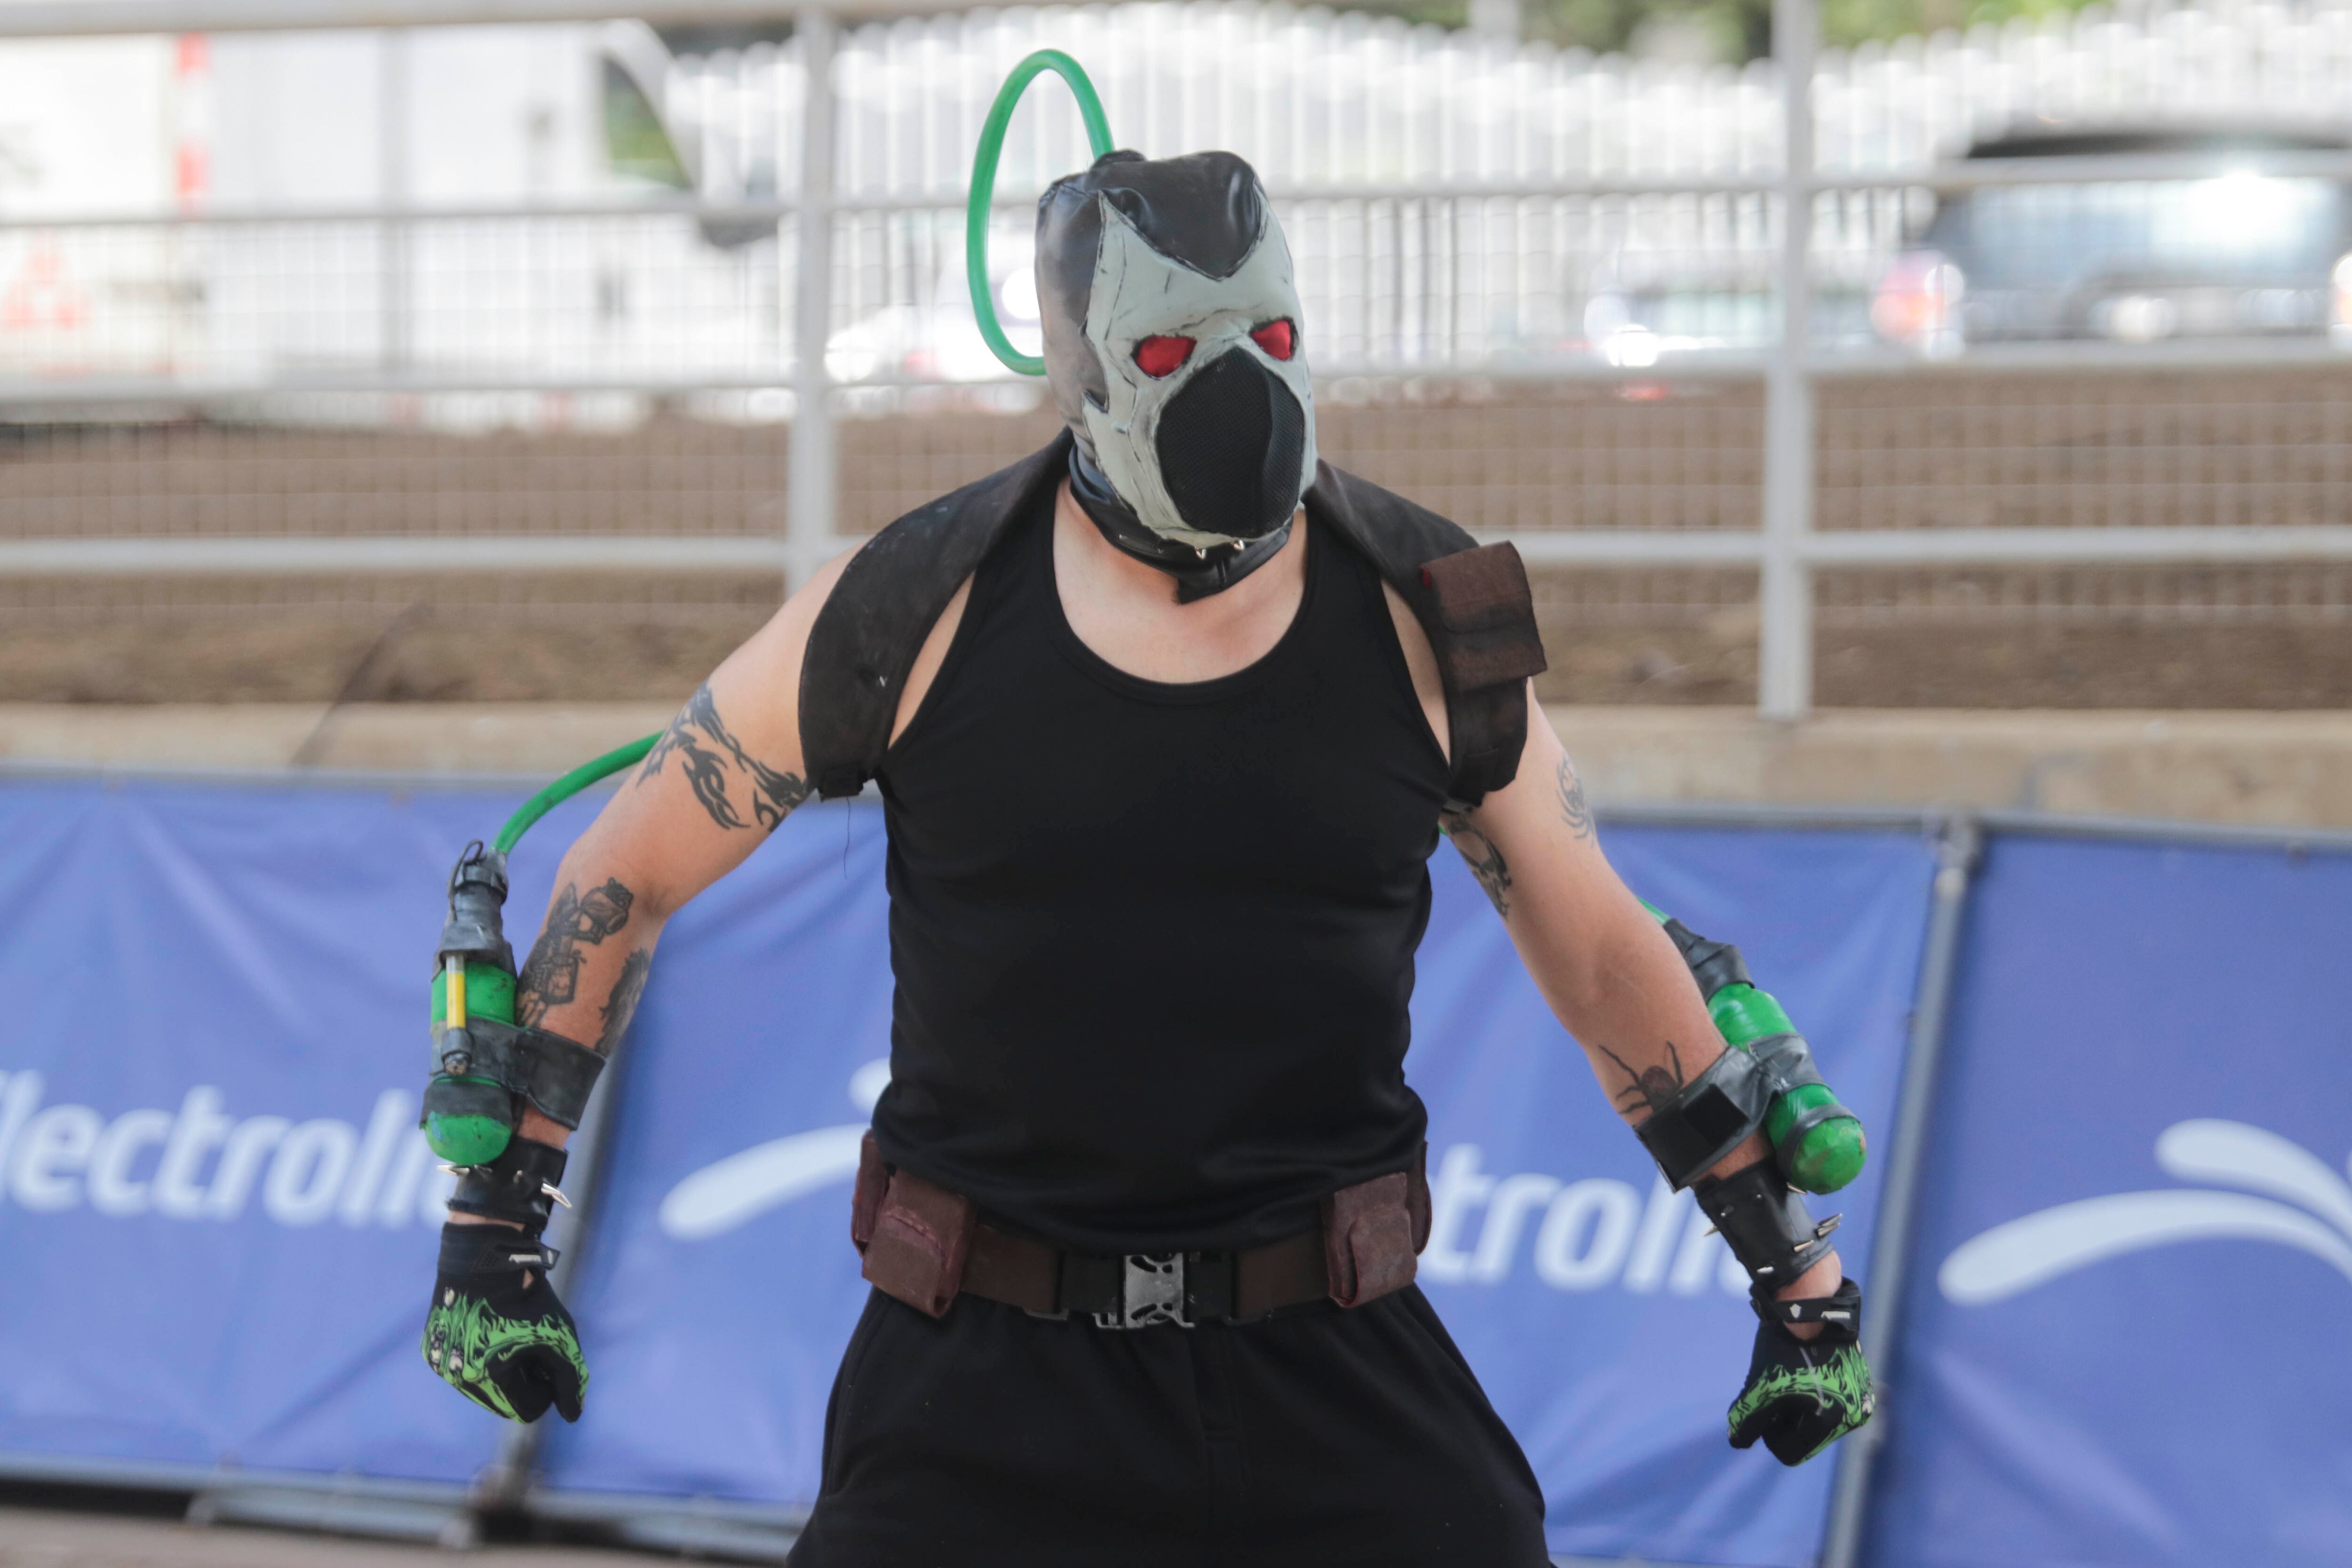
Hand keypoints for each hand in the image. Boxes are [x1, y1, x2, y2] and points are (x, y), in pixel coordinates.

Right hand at [422, 1222, 588, 1422]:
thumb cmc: (528, 1297)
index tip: (552, 1365)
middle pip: (504, 1402)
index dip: (547, 1391)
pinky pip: (462, 1368)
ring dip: (502, 1372)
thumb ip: (571, 1378)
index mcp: (485, 1376)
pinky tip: (490, 1330)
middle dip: (524, 1382)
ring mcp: (438, 1363)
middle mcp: (454, 1376)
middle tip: (534, 1348)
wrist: (486, 1257)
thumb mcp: (560, 1336)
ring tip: (512, 1337)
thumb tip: (573, 1415)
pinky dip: (480, 1358)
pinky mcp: (430, 1349)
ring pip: (482, 1388)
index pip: (526, 1411)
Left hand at [1727, 1278, 1871, 1465]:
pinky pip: (1833, 1400)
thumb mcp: (1760, 1385)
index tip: (1762, 1410)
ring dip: (1800, 1407)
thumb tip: (1737, 1441)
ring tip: (1789, 1378)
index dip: (1768, 1435)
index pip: (1791, 1452)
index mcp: (1834, 1421)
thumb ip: (1747, 1418)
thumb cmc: (1784, 1346)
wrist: (1812, 1305)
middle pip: (1807, 1437)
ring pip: (1820, 1419)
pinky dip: (1815, 1392)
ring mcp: (1863, 1397)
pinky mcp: (1863, 1381)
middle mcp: (1856, 1414)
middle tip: (1773, 1392)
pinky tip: (1803, 1370)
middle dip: (1785, 1420)